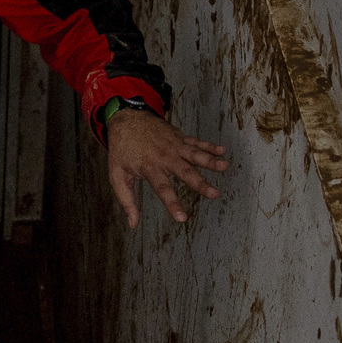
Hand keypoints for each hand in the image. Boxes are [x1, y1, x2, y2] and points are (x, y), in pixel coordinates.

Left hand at [106, 109, 228, 226]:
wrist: (125, 118)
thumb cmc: (121, 149)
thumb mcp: (117, 175)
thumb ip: (126, 200)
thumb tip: (133, 224)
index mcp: (149, 167)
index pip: (163, 189)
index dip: (172, 204)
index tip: (182, 218)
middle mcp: (164, 156)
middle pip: (185, 172)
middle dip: (200, 183)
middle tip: (214, 194)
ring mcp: (173, 145)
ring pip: (195, 154)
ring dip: (210, 160)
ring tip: (224, 166)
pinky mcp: (179, 137)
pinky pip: (196, 142)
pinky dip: (209, 146)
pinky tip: (222, 151)